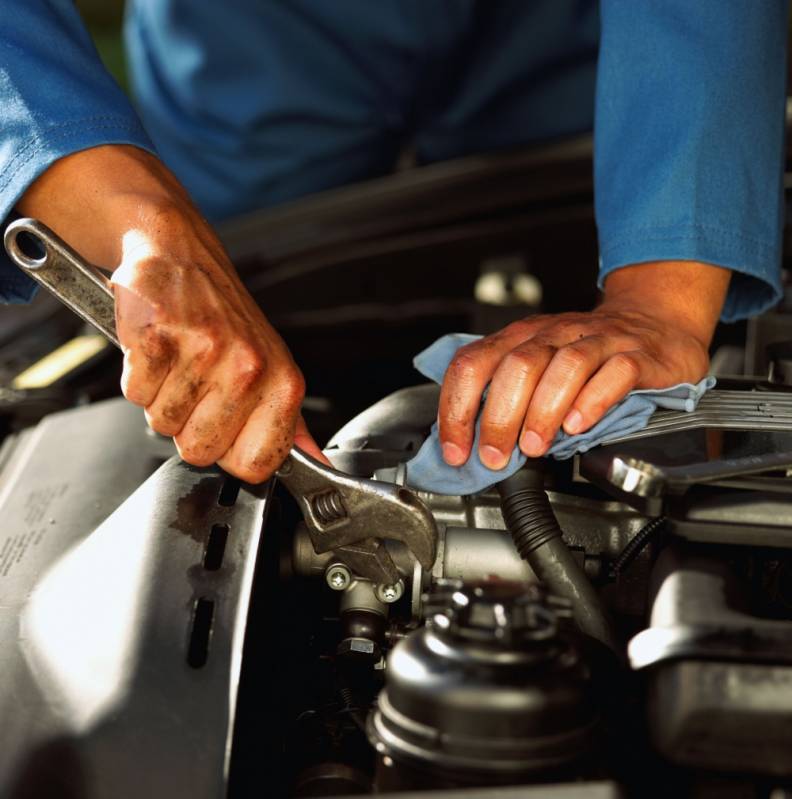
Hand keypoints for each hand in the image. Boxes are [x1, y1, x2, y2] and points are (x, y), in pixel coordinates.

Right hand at [17, 145, 326, 480]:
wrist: (181, 254)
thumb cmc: (225, 316)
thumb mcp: (274, 366)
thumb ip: (290, 422)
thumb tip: (314, 463)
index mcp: (283, 382)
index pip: (256, 465)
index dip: (231, 454)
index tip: (226, 428)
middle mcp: (248, 368)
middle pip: (200, 451)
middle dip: (190, 426)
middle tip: (196, 385)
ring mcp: (202, 352)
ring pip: (163, 425)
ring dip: (162, 398)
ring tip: (178, 361)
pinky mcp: (156, 338)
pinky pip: (135, 394)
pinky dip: (138, 376)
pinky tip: (158, 349)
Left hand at [438, 261, 730, 468]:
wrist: (653, 322)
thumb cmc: (586, 354)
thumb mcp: (537, 366)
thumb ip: (505, 397)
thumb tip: (469, 446)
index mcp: (520, 338)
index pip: (473, 364)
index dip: (457, 410)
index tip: (456, 449)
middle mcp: (553, 334)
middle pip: (517, 367)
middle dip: (498, 418)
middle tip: (495, 456)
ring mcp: (595, 341)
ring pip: (563, 368)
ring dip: (542, 412)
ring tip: (534, 446)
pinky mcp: (634, 355)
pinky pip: (613, 373)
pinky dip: (592, 401)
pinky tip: (577, 426)